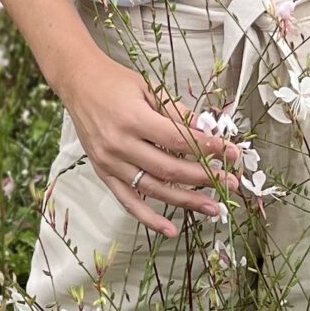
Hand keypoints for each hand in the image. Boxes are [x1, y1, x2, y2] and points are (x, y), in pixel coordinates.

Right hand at [56, 53, 246, 238]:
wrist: (78, 82)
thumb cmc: (114, 81)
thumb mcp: (148, 88)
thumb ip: (177, 112)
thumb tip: (208, 130)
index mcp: (133, 118)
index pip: (179, 140)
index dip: (208, 148)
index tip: (231, 153)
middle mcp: (120, 144)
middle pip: (170, 169)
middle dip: (204, 177)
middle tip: (231, 182)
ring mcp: (110, 162)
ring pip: (153, 189)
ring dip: (186, 201)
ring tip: (213, 207)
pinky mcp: (103, 173)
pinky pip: (128, 201)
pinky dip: (149, 218)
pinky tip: (170, 229)